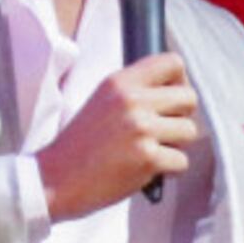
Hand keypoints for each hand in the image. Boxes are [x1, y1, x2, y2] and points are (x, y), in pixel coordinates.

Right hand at [36, 54, 199, 219]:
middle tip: (163, 132)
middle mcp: (132, 100)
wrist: (54, 179)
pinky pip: (182, 161)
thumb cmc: (80, 145)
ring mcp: (141, 129)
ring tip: (149, 152)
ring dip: (175, 146)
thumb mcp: (102, 102)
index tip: (172, 99)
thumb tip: (176, 90)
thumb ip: (134, 92)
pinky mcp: (148, 158)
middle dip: (182, 117)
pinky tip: (145, 170)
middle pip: (189, 98)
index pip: (172, 63)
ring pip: (189, 131)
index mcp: (119, 82)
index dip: (181, 82)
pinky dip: (168, 171)